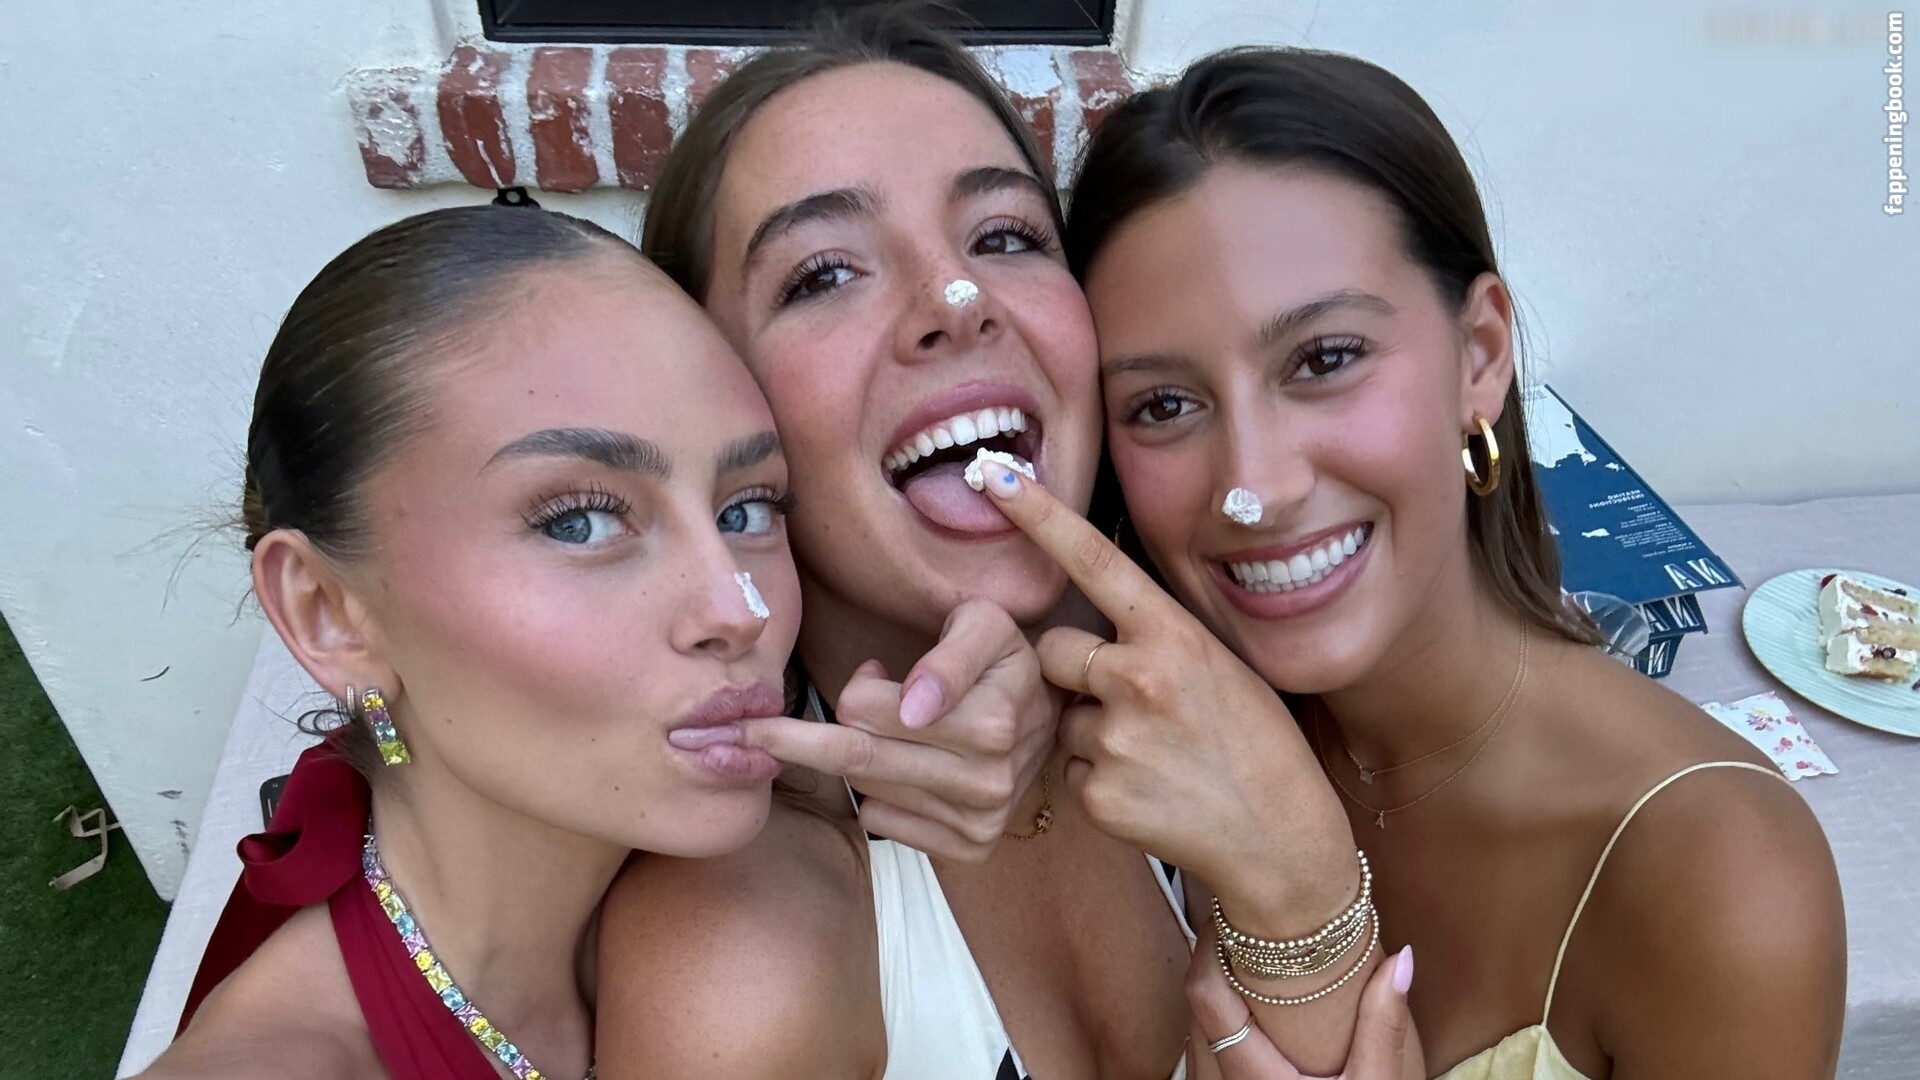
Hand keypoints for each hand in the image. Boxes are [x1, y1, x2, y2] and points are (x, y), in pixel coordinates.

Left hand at [736, 599, 1055, 861]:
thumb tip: (913, 705)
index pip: (863, 710)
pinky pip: (878, 823)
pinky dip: (877, 794)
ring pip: (863, 791)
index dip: (859, 686)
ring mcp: (980, 821)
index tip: (872, 673)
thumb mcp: (984, 627)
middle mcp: (987, 782)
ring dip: (863, 758)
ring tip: (900, 734)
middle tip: (793, 722)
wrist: (1049, 716)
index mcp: (990, 724)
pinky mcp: (969, 847)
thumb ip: (949, 658)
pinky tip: (909, 769)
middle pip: (856, 756)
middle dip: (819, 733)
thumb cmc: (1003, 662)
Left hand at [976, 461, 1353, 910]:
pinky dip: (1098, 779)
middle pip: (1052, 649)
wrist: (1279, 838)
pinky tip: (1148, 791)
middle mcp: (1139, 678)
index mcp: (1174, 635)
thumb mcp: (1220, 666)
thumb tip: (1094, 617)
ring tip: (1153, 755)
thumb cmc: (1254, 742)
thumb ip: (1155, 637)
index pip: (1094, 561)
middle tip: (1134, 702)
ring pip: (1060, 716)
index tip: (995, 475)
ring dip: (1091, 732)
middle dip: (1072, 671)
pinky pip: (1068, 769)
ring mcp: (1116, 738)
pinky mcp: (1097, 793)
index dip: (1039, 514)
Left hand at [1189, 935, 1417, 1079]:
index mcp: (1254, 1075)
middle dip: (1215, 960)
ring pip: (1194, 1026)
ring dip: (1215, 990)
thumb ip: (1383, 1025)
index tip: (1231, 911)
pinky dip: (1217, 1023)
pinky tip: (1248, 1008)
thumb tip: (1402, 959)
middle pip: (1195, 1003)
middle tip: (1245, 921)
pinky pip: (1201, 1051)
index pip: (1205, 995)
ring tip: (1248, 955)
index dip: (1210, 945)